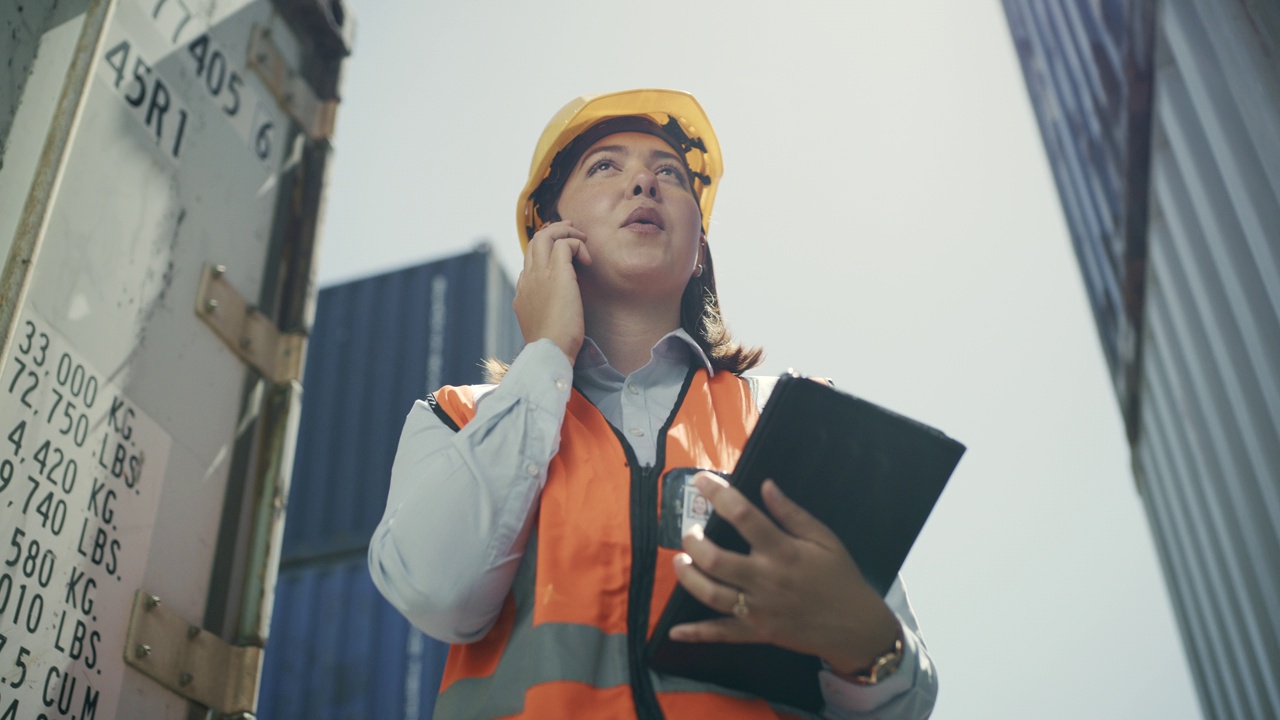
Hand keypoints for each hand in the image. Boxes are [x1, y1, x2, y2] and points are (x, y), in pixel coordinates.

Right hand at [514, 221, 591, 362]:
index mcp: (523, 290)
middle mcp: (528, 278)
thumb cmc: (551, 345)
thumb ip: (543, 311)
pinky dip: (577, 245)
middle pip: (535, 242)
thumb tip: (553, 308)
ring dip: (565, 231)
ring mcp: (540, 274)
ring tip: (582, 238)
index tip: (561, 251)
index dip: (545, 251)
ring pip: (545, 236)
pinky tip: (587, 260)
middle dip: (554, 231)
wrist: (549, 351)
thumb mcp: (542, 325)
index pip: (530, 260)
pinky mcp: (558, 274)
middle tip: (572, 232)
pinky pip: (565, 244)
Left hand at [671, 473, 900, 675]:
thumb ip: (792, 513)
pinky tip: (675, 631)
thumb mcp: (824, 539)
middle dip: (694, 542)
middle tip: (689, 531)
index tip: (701, 480)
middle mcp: (765, 579)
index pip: (743, 517)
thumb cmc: (840, 577)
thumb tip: (766, 485)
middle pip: (716, 559)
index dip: (718, 495)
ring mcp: (758, 609)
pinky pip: (722, 633)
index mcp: (783, 551)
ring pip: (711, 594)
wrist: (855, 627)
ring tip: (679, 561)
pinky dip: (697, 634)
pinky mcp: (757, 632)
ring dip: (688, 577)